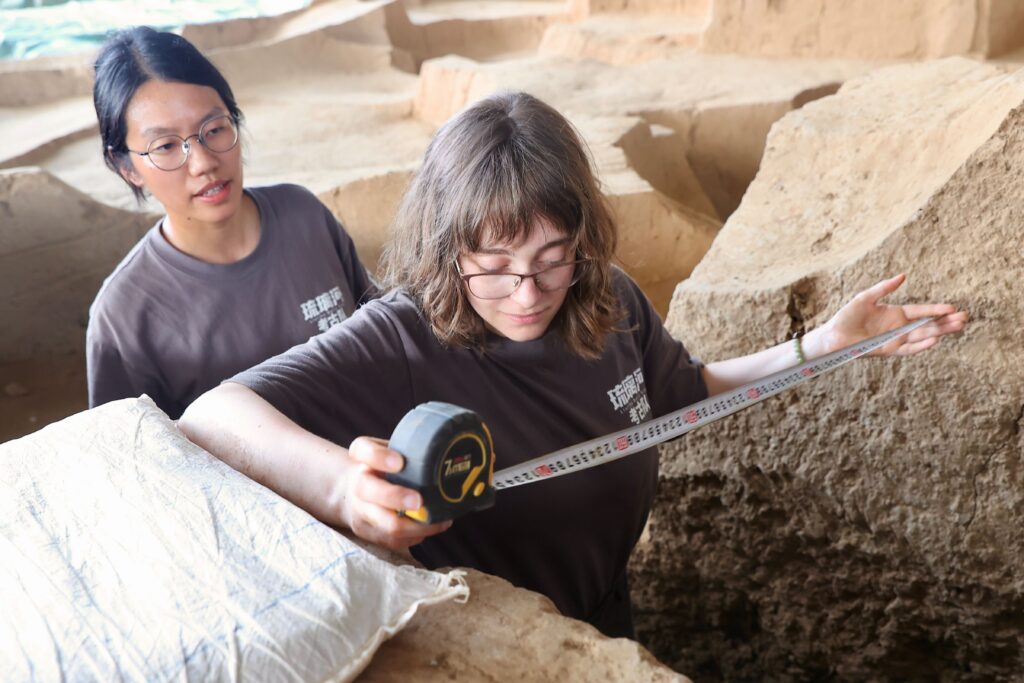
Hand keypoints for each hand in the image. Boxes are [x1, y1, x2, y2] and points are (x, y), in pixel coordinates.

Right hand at [337, 436, 451, 550]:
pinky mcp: (371, 533)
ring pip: (386, 523)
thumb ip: (411, 449)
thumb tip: (451, 448)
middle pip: (366, 489)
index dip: (379, 456)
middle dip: (395, 497)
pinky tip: (434, 526)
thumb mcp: (392, 452)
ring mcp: (362, 511)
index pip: (361, 450)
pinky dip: (418, 535)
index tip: (400, 462)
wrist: (353, 494)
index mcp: (362, 457)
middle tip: (419, 500)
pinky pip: (396, 540)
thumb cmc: (384, 469)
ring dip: (416, 525)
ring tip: (441, 519)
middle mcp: (358, 483)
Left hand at [811, 274, 968, 357]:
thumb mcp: (866, 298)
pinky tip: (934, 340)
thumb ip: (884, 287)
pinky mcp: (888, 351)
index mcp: (896, 313)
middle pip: (927, 325)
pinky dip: (920, 346)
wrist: (833, 337)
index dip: (936, 310)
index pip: (921, 311)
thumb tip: (903, 275)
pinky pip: (908, 349)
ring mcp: (895, 340)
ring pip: (922, 336)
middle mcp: (899, 327)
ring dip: (939, 332)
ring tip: (957, 327)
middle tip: (964, 318)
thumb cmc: (847, 316)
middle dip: (945, 322)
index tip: (952, 308)